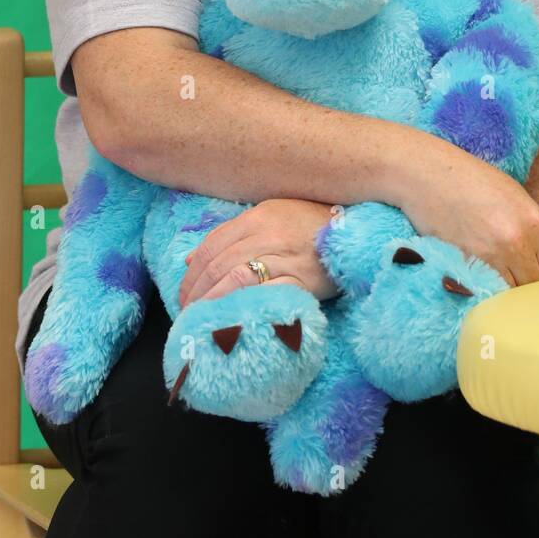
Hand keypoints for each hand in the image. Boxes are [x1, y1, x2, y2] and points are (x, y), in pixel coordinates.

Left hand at [178, 198, 340, 306]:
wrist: (355, 233)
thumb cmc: (311, 225)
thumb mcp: (271, 217)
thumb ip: (232, 234)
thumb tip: (189, 259)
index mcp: (257, 217)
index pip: (211, 245)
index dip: (191, 273)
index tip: (183, 293)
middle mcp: (267, 234)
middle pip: (219, 265)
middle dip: (196, 292)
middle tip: (186, 313)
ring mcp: (285, 256)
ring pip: (235, 280)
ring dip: (212, 302)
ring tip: (201, 320)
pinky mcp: (301, 279)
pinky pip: (264, 294)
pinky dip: (242, 307)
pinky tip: (230, 320)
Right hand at [393, 142, 538, 286]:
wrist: (425, 174)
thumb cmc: (470, 180)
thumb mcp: (514, 198)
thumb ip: (537, 235)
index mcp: (535, 223)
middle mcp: (516, 242)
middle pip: (534, 286)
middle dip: (531, 293)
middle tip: (522, 293)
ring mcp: (489, 257)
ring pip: (510, 294)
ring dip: (508, 296)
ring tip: (501, 291)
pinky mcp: (463, 267)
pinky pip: (484, 292)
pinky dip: (485, 293)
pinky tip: (482, 285)